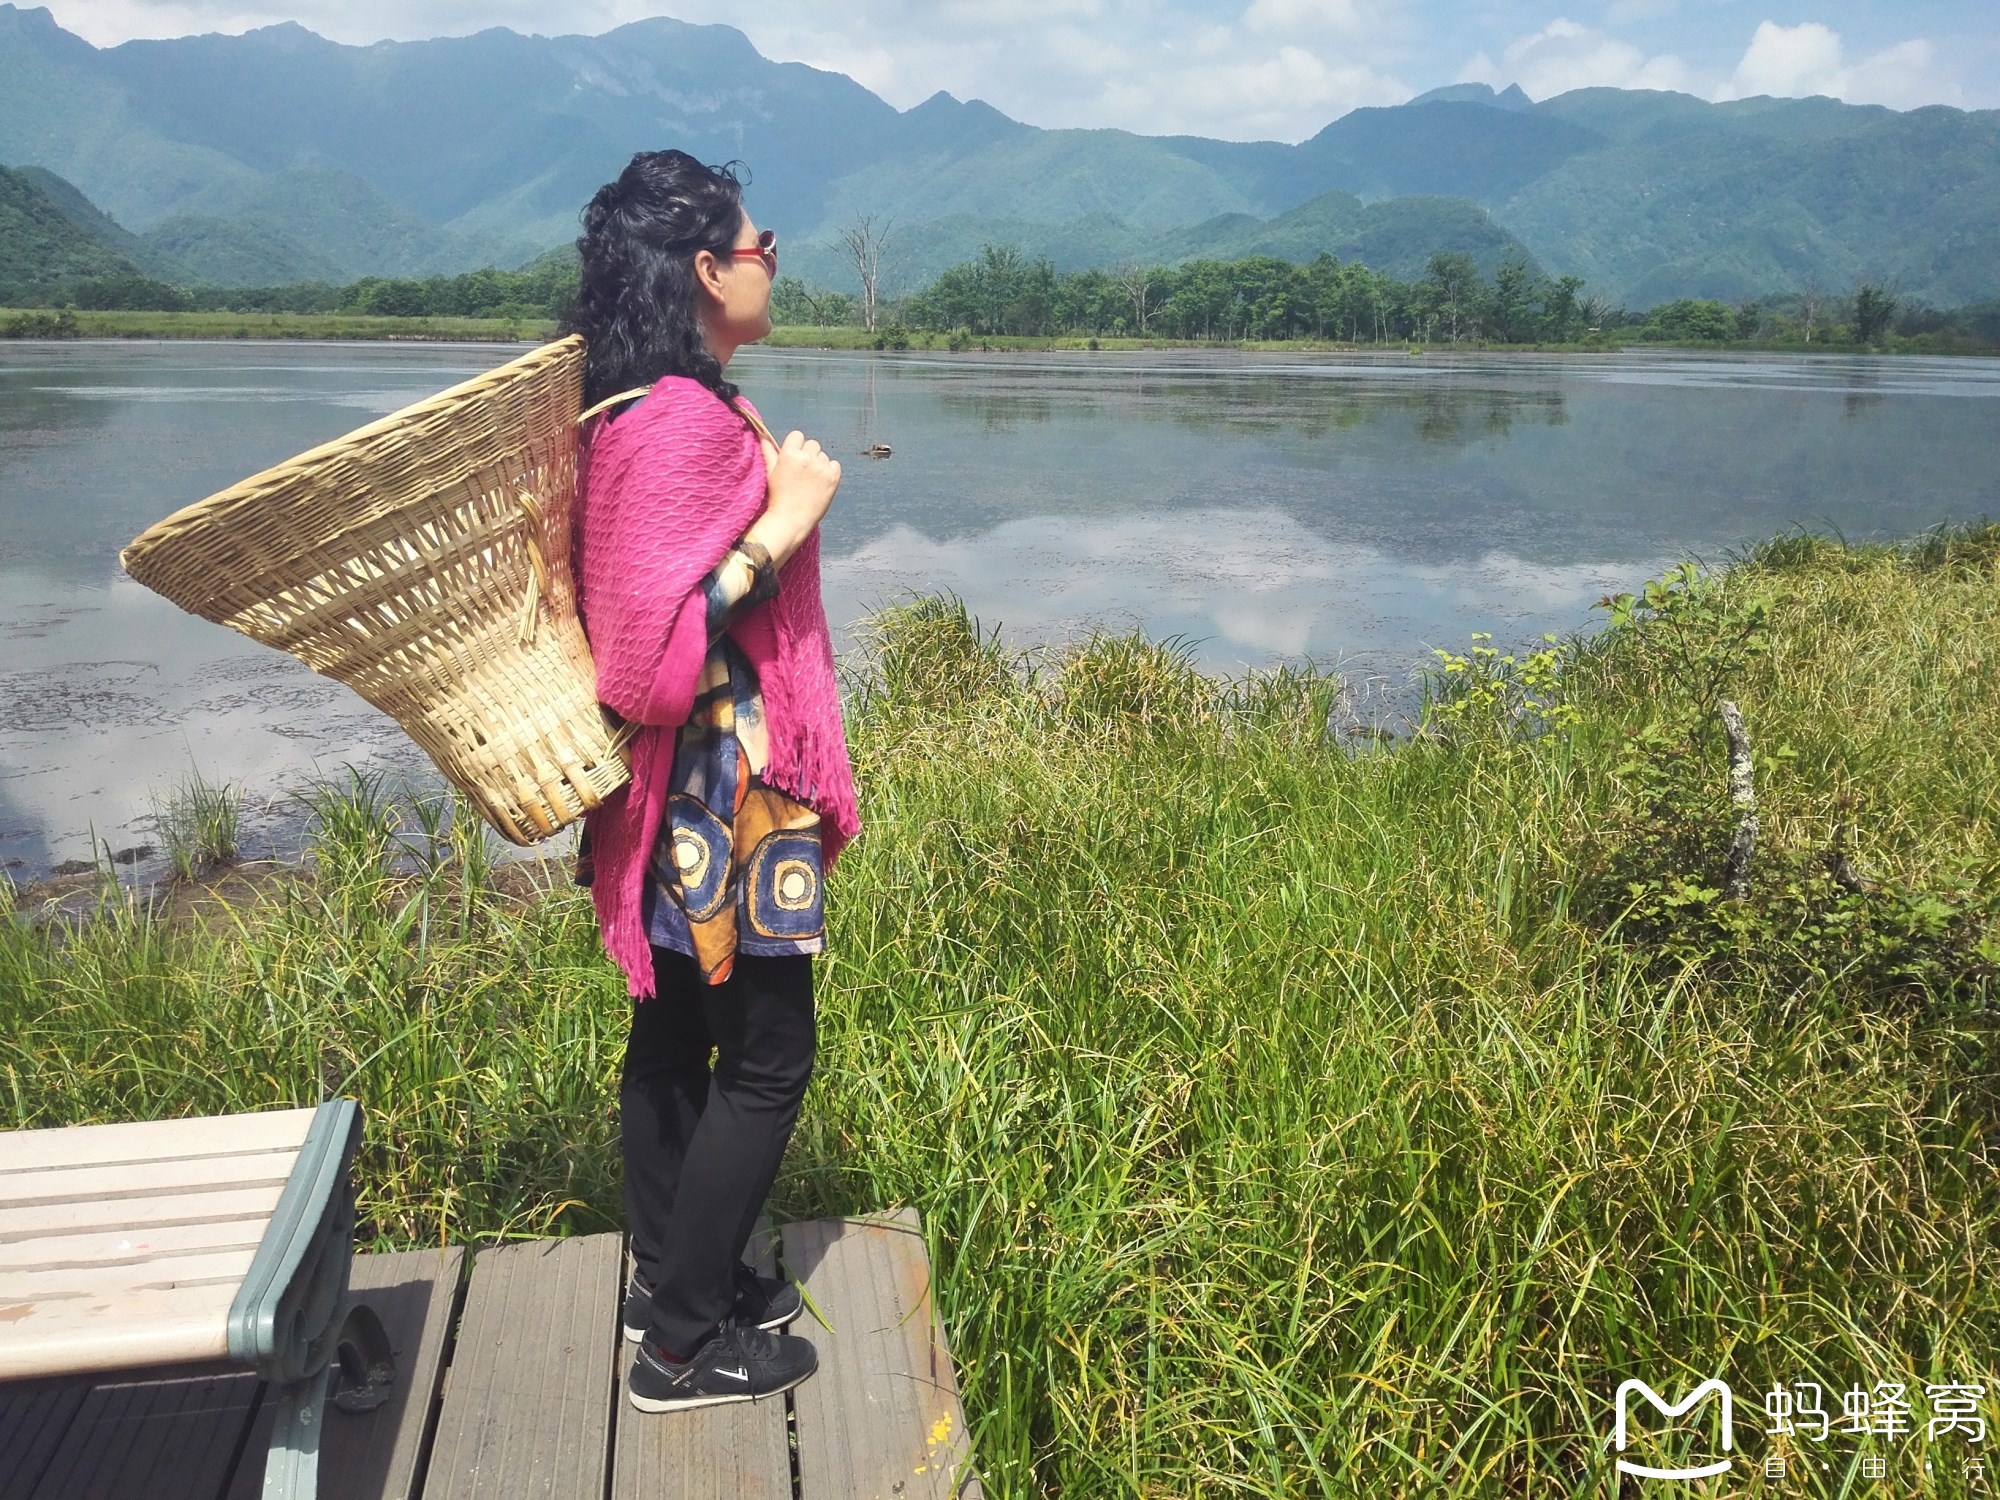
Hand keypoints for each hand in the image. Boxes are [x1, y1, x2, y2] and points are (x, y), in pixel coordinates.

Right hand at [751, 429, 839, 564]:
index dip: (796, 446)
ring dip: (818, 463)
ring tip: (810, 480)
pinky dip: (830, 471)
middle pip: (812, 444)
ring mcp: (821, 468)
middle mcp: (807, 458)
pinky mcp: (833, 477)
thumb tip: (763, 435)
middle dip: (808, 454)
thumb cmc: (778, 497)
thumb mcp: (770, 473)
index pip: (798, 436)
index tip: (794, 458)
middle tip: (802, 472)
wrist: (791, 520)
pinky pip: (835, 465)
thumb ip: (768, 452)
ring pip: (823, 455)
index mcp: (790, 454)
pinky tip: (820, 483)